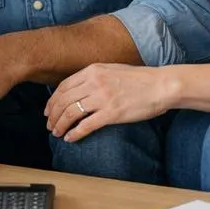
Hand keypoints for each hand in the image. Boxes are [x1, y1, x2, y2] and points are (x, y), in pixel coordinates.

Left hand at [45, 63, 176, 141]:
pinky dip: (74, 133)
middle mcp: (94, 82)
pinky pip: (85, 126)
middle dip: (53, 115)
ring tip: (57, 133)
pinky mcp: (111, 114)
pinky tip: (70, 138)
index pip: (63, 86)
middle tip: (50, 125)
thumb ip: (94, 77)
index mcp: (92, 71)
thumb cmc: (140, 79)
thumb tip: (79, 89)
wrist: (160, 85)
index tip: (48, 110)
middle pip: (63, 100)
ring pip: (70, 113)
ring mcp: (102, 98)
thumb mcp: (112, 70)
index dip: (53, 100)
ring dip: (61, 125)